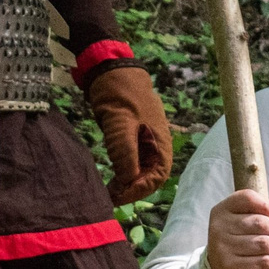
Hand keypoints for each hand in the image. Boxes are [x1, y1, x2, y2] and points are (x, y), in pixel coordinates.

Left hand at [85, 65, 172, 204]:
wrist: (110, 70)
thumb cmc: (120, 94)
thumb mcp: (122, 124)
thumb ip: (126, 154)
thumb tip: (128, 182)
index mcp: (161, 143)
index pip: (156, 177)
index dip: (139, 189)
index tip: (119, 196)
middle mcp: (155, 146)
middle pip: (148, 177)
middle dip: (131, 190)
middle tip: (110, 198)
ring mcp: (142, 142)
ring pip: (138, 171)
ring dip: (125, 184)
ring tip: (108, 192)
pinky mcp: (130, 139)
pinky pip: (128, 162)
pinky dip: (120, 173)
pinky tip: (108, 179)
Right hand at [206, 187, 268, 268]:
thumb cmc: (242, 242)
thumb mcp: (252, 223)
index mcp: (222, 210)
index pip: (248, 197)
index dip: (267, 206)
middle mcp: (219, 227)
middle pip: (261, 222)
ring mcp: (223, 248)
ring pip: (265, 243)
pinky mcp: (231, 268)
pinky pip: (264, 262)